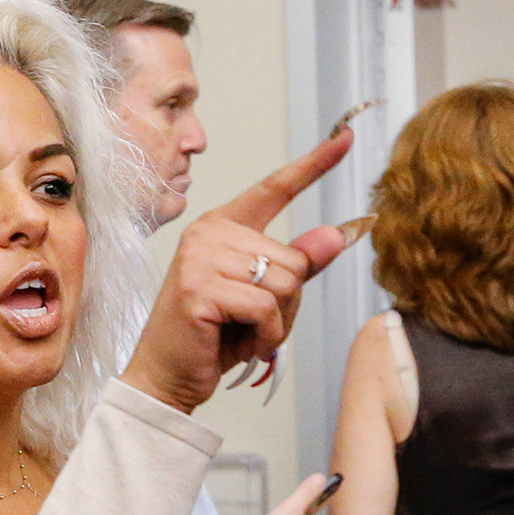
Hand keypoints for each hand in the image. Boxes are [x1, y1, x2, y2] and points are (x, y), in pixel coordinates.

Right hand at [123, 132, 354, 412]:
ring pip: (284, 283)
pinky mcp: (199, 288)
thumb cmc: (215, 337)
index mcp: (223, 226)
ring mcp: (200, 257)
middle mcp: (209, 232)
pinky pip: (266, 307)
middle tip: (252, 323)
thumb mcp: (264, 298)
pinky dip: (267, 336)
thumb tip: (335, 234)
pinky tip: (244, 345)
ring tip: (246, 334)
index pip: (274, 189)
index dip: (313, 165)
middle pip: (293, 258)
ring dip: (278, 322)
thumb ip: (298, 265)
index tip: (345, 138)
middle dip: (287, 303)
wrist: (168, 376)